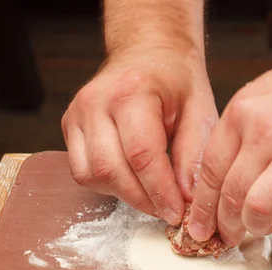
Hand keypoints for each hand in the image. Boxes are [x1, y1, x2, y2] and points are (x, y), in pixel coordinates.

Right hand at [61, 51, 217, 224]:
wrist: (148, 52)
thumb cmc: (177, 81)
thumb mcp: (200, 111)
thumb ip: (194, 154)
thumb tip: (188, 198)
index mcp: (133, 92)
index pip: (142, 154)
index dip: (160, 191)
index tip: (179, 213)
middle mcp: (96, 102)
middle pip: (111, 169)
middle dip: (143, 200)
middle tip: (170, 212)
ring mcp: (78, 114)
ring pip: (92, 175)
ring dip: (126, 196)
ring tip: (155, 198)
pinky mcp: (71, 127)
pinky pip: (83, 172)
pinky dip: (109, 186)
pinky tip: (135, 183)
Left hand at [187, 37, 271, 244]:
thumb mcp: (265, 97)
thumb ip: (240, 134)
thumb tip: (220, 184)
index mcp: (243, 112)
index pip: (209, 171)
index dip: (202, 208)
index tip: (201, 227)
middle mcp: (265, 131)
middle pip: (231, 195)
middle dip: (228, 225)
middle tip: (234, 235)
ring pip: (258, 209)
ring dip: (259, 228)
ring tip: (267, 225)